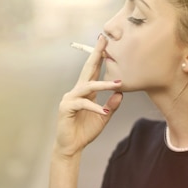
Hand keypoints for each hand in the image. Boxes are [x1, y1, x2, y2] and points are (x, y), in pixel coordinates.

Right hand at [55, 34, 122, 157]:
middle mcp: (77, 91)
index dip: (99, 57)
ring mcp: (70, 98)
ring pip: (88, 86)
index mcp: (86, 91)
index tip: (105, 43)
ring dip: (104, 84)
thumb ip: (112, 105)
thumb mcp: (104, 116)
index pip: (93, 71)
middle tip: (104, 41)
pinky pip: (83, 103)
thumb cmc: (85, 131)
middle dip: (96, 54)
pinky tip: (104, 110)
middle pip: (87, 69)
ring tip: (117, 84)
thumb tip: (121, 94)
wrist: (71, 147)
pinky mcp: (66, 108)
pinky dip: (95, 106)